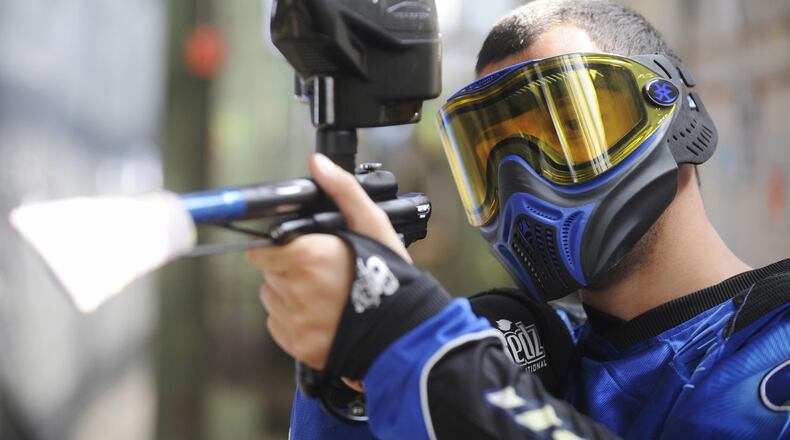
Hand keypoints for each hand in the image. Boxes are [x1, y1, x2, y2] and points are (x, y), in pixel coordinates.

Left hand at [245, 154, 409, 370]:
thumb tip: (319, 164)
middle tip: (322, 271)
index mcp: (307, 257)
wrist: (405, 334)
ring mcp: (295, 321)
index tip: (294, 247)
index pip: (262, 249)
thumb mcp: (374, 226)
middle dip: (288, 267)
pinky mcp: (298, 346)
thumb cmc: (392, 280)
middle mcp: (295, 290)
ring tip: (323, 293)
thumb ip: (343, 191)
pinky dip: (293, 319)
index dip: (277, 246)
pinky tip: (322, 314)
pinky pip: (279, 326)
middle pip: (269, 272)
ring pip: (272, 298)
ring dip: (288, 293)